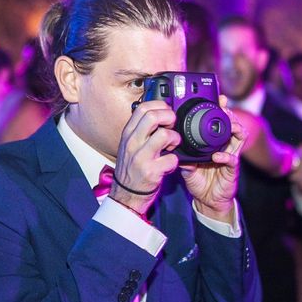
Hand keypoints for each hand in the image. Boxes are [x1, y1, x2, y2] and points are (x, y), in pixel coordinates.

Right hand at [111, 100, 179, 215]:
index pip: (142, 108)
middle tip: (173, 126)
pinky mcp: (151, 172)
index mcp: (128, 134)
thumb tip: (158, 114)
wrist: (126, 195)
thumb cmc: (132, 169)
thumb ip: (140, 130)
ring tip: (173, 145)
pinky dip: (176, 160)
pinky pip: (172, 159)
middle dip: (169, 117)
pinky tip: (170, 163)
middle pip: (153, 117)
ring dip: (175, 138)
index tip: (167, 112)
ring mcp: (141, 157)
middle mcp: (132, 143)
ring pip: (164, 135)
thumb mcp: (130, 146)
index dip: (159, 106)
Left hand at [179, 95, 246, 223]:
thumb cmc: (199, 179)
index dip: (221, 109)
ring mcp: (230, 157)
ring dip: (234, 128)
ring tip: (228, 124)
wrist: (207, 200)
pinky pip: (232, 160)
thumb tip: (170, 142)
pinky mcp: (232, 170)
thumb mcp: (187, 163)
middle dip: (230, 114)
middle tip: (223, 107)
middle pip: (234, 124)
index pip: (220, 121)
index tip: (218, 98)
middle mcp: (225, 146)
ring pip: (239, 137)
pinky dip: (225, 156)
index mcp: (214, 142)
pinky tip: (218, 155)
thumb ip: (182, 153)